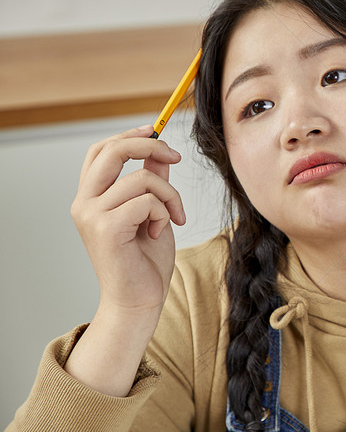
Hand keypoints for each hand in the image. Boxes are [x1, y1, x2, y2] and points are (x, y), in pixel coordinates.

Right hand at [70, 125, 185, 319]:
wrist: (139, 300)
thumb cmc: (145, 260)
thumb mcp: (152, 211)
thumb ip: (151, 181)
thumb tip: (160, 152)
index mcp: (90, 197)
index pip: (101, 150)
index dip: (129, 135)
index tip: (157, 132)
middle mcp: (84, 203)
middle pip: (112, 150)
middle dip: (150, 144)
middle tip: (176, 156)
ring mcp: (91, 216)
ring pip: (141, 178)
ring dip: (169, 195)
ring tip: (173, 217)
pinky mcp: (106, 229)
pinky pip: (147, 201)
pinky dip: (164, 212)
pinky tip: (160, 231)